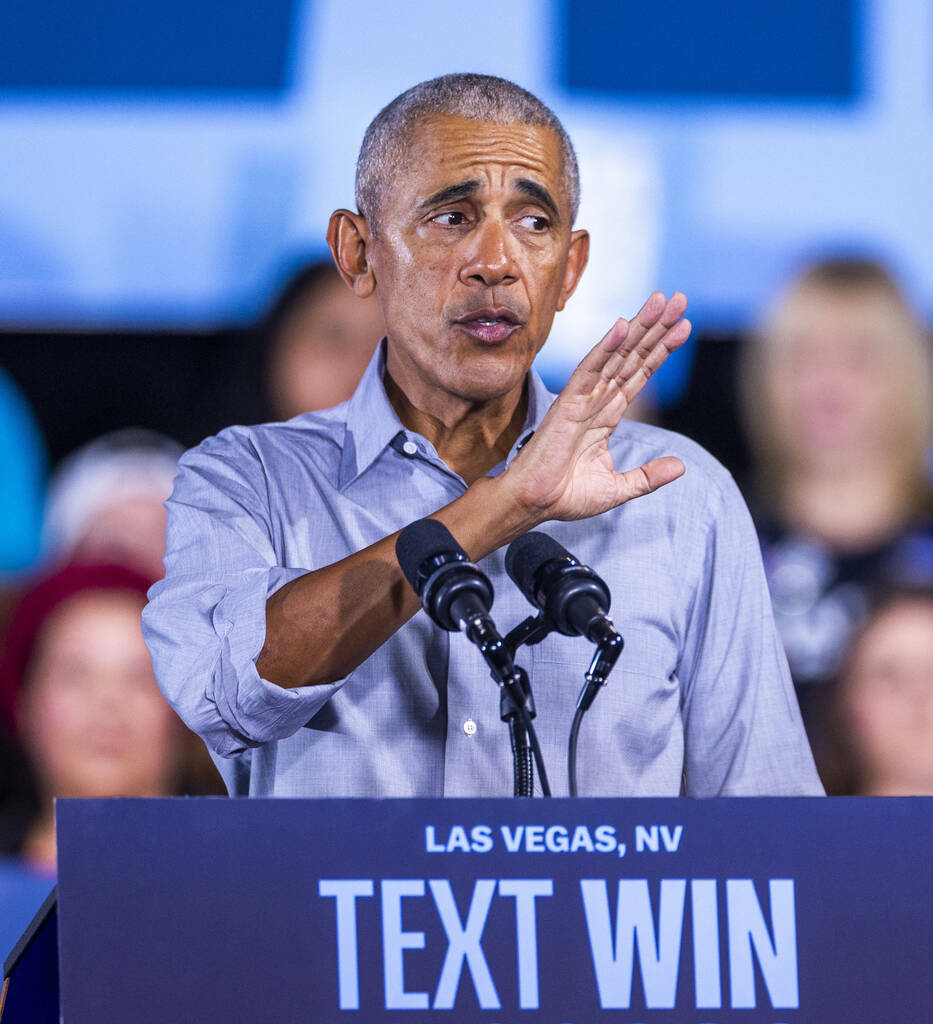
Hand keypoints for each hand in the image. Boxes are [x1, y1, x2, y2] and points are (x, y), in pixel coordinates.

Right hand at [507, 291, 690, 522]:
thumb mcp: (618, 488)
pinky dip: (606, 347)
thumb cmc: (566, 495)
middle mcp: (597, 400)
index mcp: (607, 415)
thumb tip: (681, 467)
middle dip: (656, 328)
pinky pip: (589, 370)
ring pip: (615, 355)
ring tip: (662, 301)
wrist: (535, 504)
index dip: (661, 350)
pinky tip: (623, 325)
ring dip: (639, 327)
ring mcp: (583, 399)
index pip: (639, 374)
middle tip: (679, 299)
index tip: (683, 328)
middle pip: (632, 356)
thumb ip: (648, 476)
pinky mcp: (568, 404)